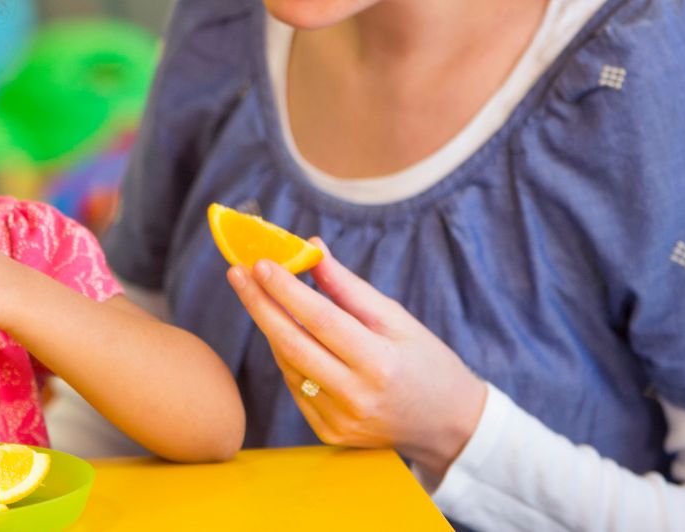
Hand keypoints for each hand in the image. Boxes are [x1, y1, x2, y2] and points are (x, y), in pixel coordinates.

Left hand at [227, 240, 486, 478]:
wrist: (448, 426)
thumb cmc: (427, 364)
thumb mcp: (399, 320)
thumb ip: (351, 289)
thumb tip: (313, 251)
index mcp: (380, 363)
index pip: (320, 320)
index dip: (287, 290)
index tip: (261, 263)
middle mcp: (357, 397)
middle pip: (292, 344)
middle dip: (259, 304)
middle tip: (237, 273)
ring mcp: (340, 420)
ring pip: (288, 365)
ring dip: (271, 328)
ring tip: (261, 296)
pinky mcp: (330, 433)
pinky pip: (296, 387)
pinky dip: (287, 357)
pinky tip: (285, 334)